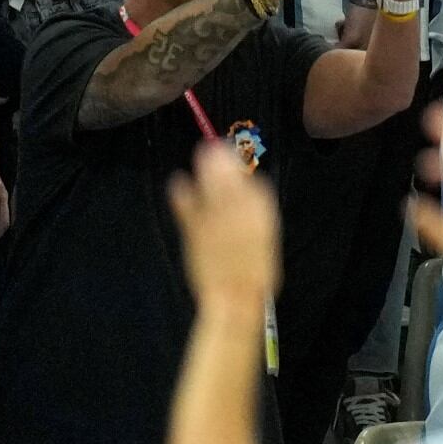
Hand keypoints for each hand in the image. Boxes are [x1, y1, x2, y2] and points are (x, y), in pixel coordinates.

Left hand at [167, 137, 282, 317]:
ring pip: (213, 188)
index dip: (245, 173)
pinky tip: (178, 180)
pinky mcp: (197, 231)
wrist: (234, 298)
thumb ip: (257, 216)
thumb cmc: (255, 272)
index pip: (256, 187)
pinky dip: (183, 193)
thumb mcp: (264, 241)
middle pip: (232, 181)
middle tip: (215, 145)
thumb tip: (251, 192)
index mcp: (263, 217)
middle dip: (224, 162)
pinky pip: (189, 207)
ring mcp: (217, 222)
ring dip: (207, 169)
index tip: (238, 159)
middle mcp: (242, 214)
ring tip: (203, 151)